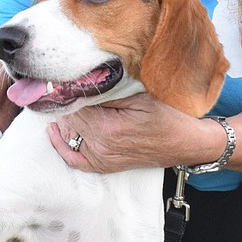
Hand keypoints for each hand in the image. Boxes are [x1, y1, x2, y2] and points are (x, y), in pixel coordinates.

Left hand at [46, 93, 217, 172]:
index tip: (64, 76)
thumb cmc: (168, 116)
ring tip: (64, 99)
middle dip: (67, 101)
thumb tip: (82, 81)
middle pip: (69, 118)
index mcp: (108, 128)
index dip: (69, 88)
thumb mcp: (140, 95)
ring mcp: (101, 158)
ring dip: (66, 117)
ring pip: (69, 133)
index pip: (75, 104)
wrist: (186, 143)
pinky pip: (74, 159)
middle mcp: (101, 146)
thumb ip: (108, 90)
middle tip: (63, 83)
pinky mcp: (104, 165)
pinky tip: (55, 131)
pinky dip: (62, 145)